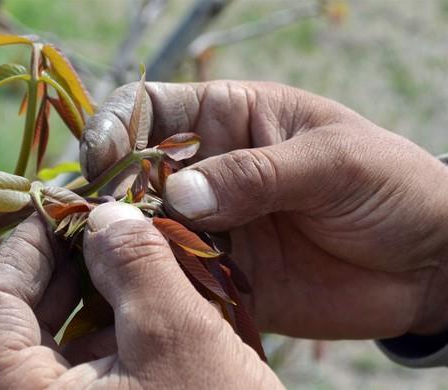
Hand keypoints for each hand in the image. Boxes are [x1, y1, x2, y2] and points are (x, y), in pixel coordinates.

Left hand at [0, 210, 282, 388]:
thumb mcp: (176, 335)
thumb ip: (135, 264)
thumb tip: (106, 215)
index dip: (24, 246)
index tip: (63, 208)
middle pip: (23, 317)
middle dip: (68, 262)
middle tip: (109, 224)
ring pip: (62, 334)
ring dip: (98, 287)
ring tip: (137, 252)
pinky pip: (93, 357)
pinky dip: (117, 319)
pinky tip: (153, 294)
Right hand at [80, 81, 447, 337]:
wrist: (426, 261)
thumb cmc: (389, 184)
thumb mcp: (332, 161)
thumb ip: (257, 174)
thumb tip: (182, 194)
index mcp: (227, 120)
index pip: (149, 110)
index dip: (116, 125)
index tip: (102, 156)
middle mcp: (207, 172)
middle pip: (133, 176)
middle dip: (109, 196)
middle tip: (98, 223)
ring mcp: (211, 227)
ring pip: (145, 231)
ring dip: (125, 247)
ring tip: (109, 264)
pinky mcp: (222, 277)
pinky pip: (176, 281)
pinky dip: (155, 288)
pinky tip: (142, 296)